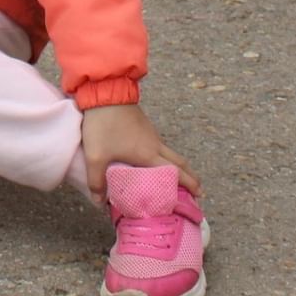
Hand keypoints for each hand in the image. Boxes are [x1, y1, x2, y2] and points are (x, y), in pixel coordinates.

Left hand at [81, 103, 198, 196]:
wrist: (105, 92)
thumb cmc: (104, 126)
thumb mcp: (96, 156)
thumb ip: (96, 181)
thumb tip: (98, 203)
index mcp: (148, 154)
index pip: (175, 171)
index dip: (189, 183)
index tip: (200, 194)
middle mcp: (155, 144)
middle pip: (179, 161)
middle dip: (190, 176)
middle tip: (197, 189)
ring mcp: (151, 133)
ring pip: (170, 152)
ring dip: (178, 165)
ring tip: (176, 178)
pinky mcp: (144, 125)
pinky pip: (160, 145)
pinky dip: (165, 155)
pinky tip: (155, 160)